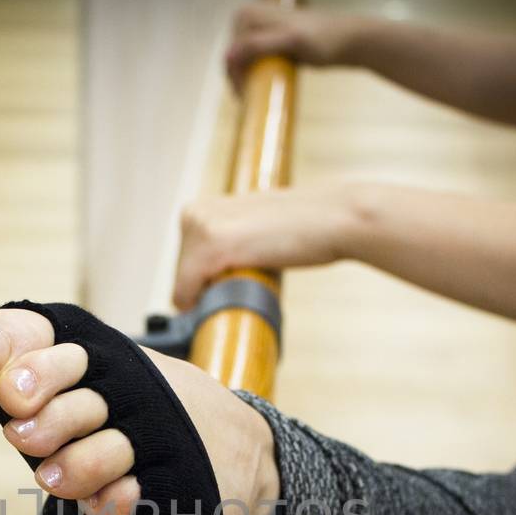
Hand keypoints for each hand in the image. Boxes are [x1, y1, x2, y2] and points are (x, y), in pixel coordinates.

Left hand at [172, 185, 355, 309]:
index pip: (183, 267)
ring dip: (213, 296)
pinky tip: (235, 292)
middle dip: (209, 289)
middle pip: (181, 279)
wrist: (334, 218)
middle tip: (252, 274)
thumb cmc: (301, 232)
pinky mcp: (211, 244)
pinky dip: (203, 305)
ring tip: (253, 274)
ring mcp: (199, 227)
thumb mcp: (250, 234)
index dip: (208, 284)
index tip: (240, 277)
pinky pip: (187, 293)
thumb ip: (228, 250)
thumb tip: (210, 288)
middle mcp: (192, 213)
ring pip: (184, 288)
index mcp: (199, 209)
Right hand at [224, 3, 357, 91]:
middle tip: (250, 101)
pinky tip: (261, 88)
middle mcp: (251, 16)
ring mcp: (260, 28)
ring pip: (243, 59)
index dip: (234, 76)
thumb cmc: (324, 40)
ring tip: (254, 97)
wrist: (348, 41)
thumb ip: (258, 45)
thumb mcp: (290, 41)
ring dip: (245, 78)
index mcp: (249, 14)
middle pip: (234, 56)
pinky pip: (254, 60)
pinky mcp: (270, 39)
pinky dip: (256, 74)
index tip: (245, 98)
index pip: (230, 52)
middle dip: (238, 78)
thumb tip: (228, 56)